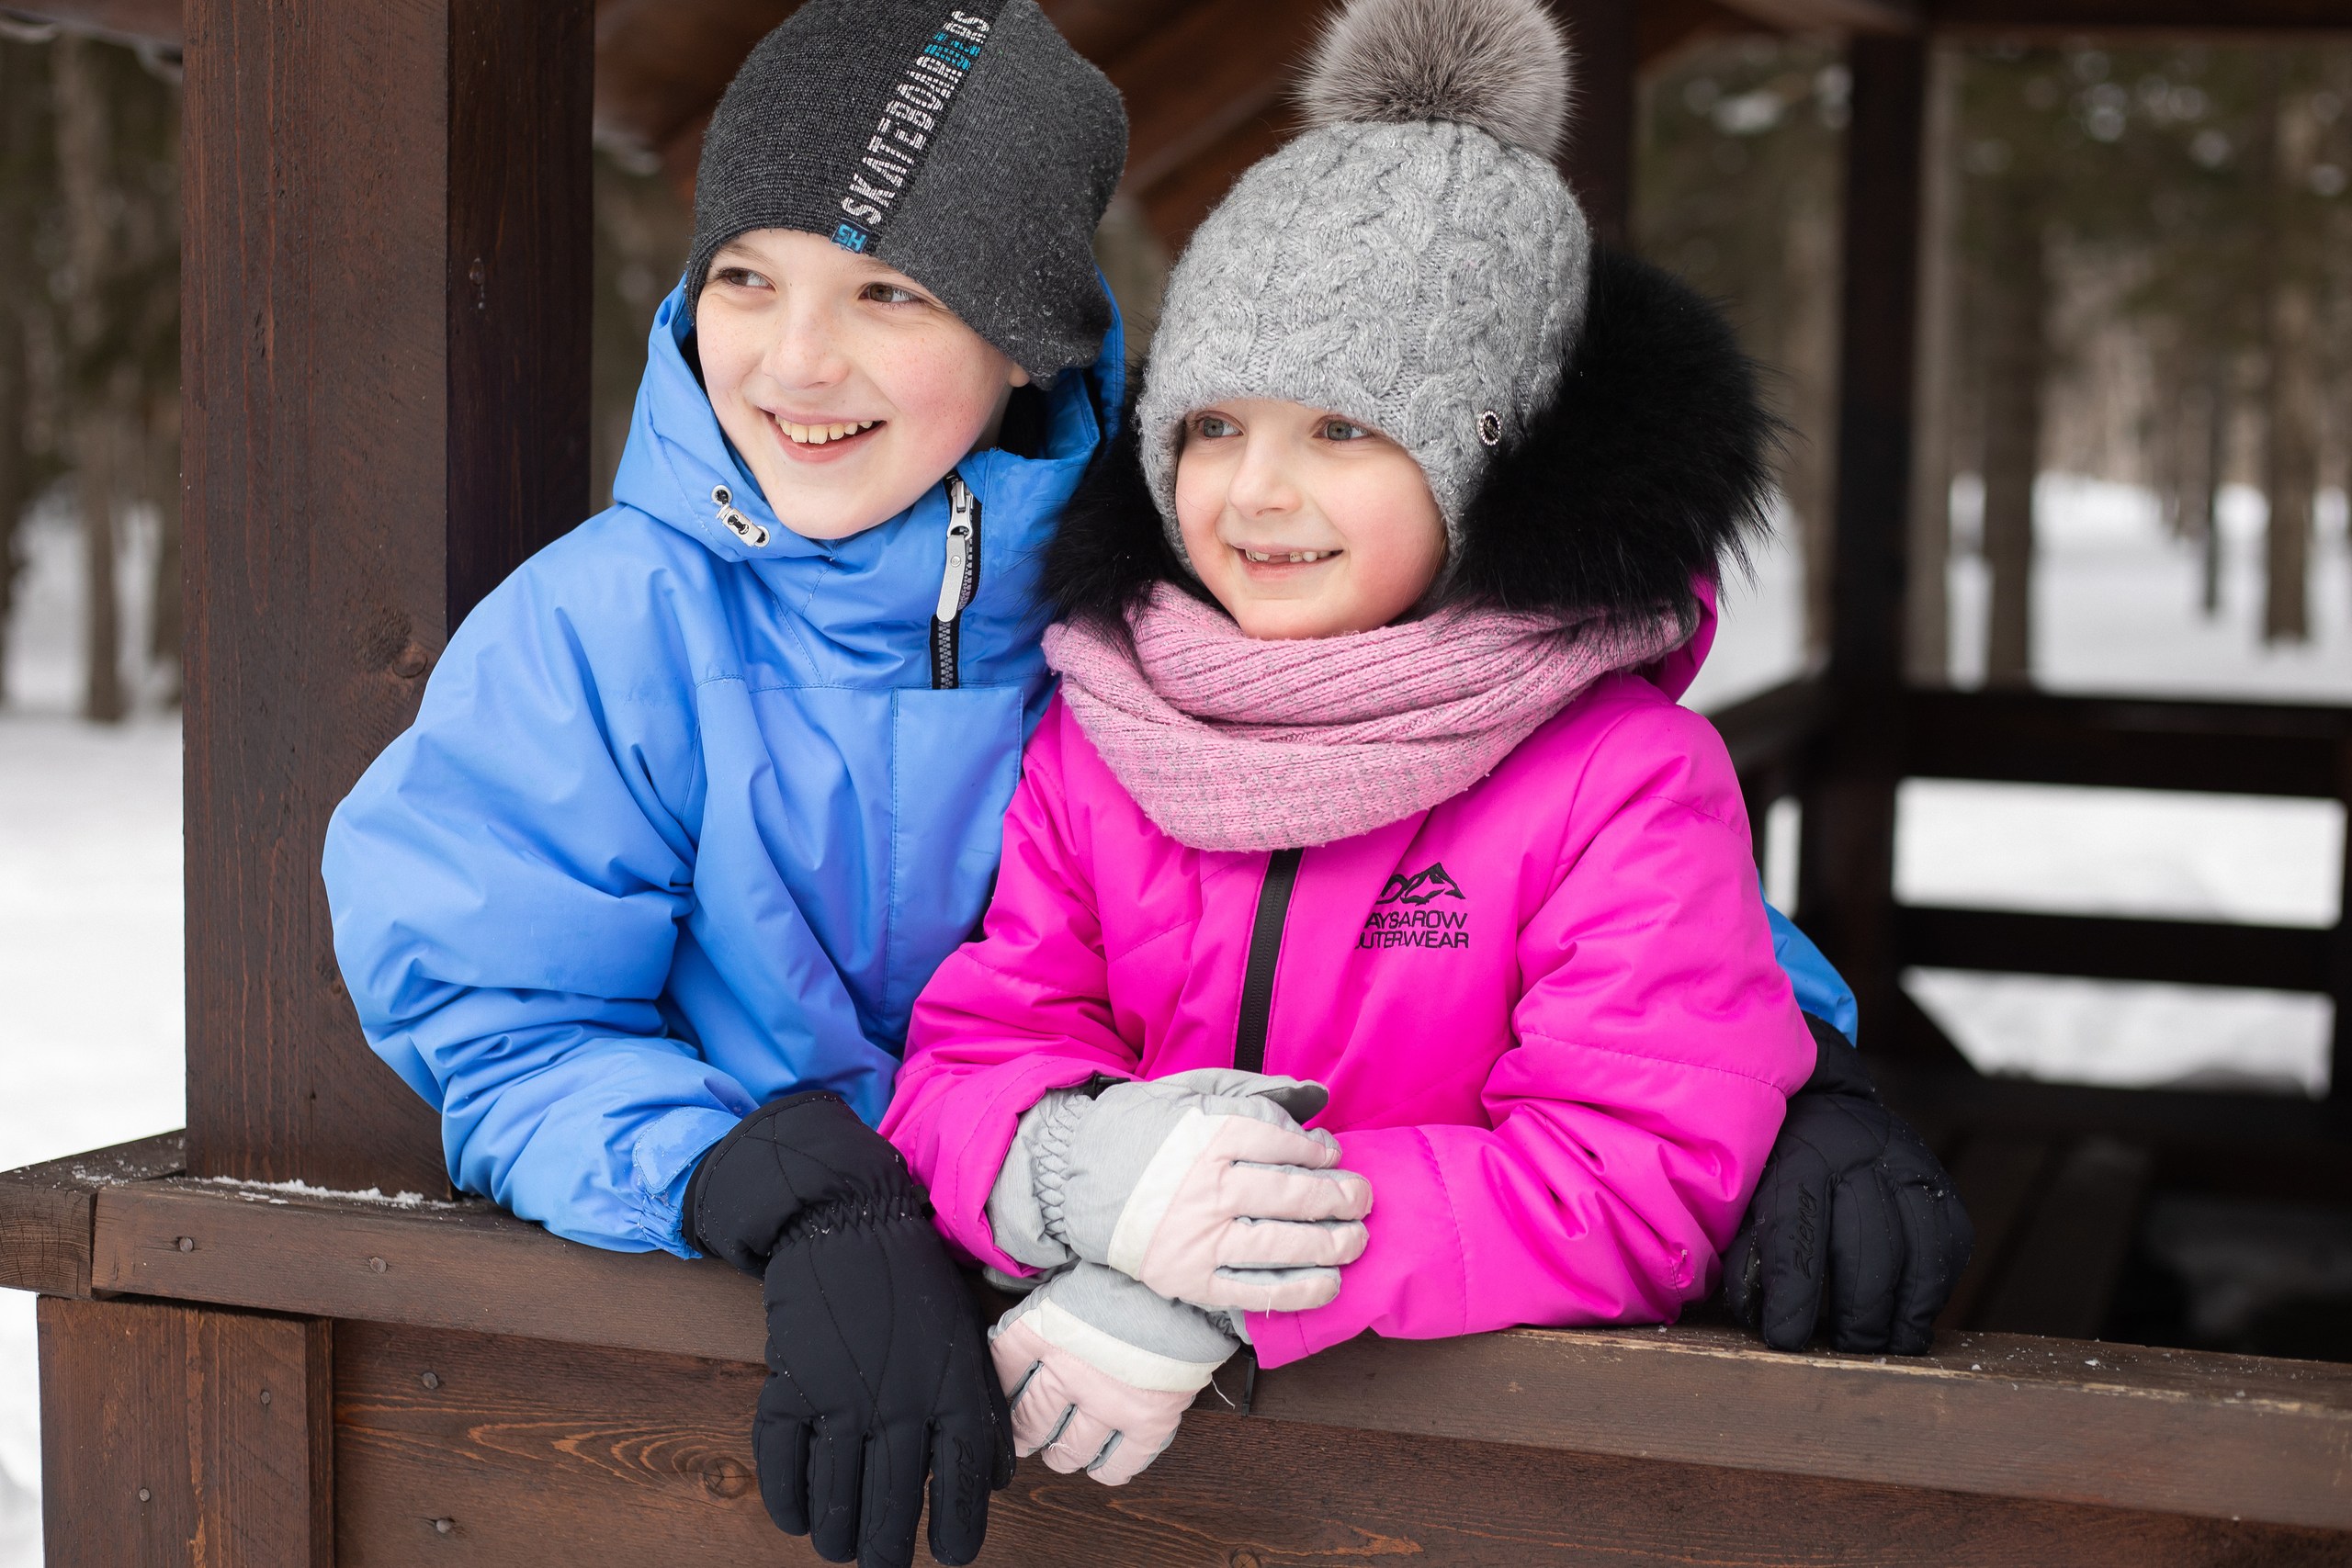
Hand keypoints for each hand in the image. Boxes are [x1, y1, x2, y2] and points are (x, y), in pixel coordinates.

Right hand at [689, 1092, 1013, 1567]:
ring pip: (836, 1495)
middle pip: (892, 1504)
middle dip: (888, 1550)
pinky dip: (788, 1499)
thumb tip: (998, 1479)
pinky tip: (798, 1517)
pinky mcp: (792, 1382)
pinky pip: (783, 1462)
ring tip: (842, 1547)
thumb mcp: (966, 1337)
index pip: (961, 1482)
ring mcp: (842, 1394)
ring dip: (837, 1535)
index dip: (956, 1530)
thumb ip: (983, 1406)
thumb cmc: (916, 1282)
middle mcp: (900, 1401)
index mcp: (953, 1389)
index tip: (951, 1557)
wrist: (848, 1221)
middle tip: (885, 1566)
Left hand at [991, 1261, 1238, 1484]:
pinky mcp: (1147, 1421)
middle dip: (1024, 1433)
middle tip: (1028, 1435)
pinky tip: (1103, 1458)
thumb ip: (1043, 1301)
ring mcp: (1107, 1401)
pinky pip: (1116, 1466)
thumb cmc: (1132, 1269)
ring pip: (1067, 1452)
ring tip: (1064, 1449)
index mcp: (1043, 1329)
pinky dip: (1106, 1468)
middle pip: (1027, 1421)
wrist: (1194, 1272)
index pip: (1001, 1372)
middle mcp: (1068, 1371)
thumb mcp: (1072, 1270)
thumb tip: (1013, 1299)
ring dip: (1061, 1454)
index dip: (1001, 1388)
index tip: (1006, 1395)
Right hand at [1040, 1068, 1373, 1310]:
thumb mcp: (1189, 1092)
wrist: (1078, 1179)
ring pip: (1283, 1245)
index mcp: (1207, 1134)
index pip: (1283, 1141)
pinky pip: (1255, 1291)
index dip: (1318, 1149)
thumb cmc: (1142, 1132)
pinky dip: (1298, 1290)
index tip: (1332, 1154)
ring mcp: (1198, 1238)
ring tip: (1355, 1239)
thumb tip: (1316, 1097)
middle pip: (1294, 1194)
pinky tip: (1328, 1282)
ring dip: (1332, 1244)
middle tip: (1362, 1198)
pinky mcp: (1189, 1280)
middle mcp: (1206, 1187)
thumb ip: (1252, 1092)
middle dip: (1341, 1198)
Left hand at [1725, 1022, 1973, 1354]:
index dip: (1794, 1298)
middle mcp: (1859, 1157)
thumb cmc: (1772, 1162)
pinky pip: (1948, 1247)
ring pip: (1918, 1255)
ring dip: (1901, 1315)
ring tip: (1880, 1348)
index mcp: (1800, 1158)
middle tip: (1842, 1353)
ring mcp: (1909, 1167)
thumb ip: (1748, 1247)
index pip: (1799, 1237)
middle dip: (1855, 1316)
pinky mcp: (1941, 1184)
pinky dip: (1932, 1291)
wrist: (1822, 1100)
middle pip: (1868, 1253)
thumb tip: (1755, 1312)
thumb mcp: (1746, 1191)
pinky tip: (1909, 1316)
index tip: (1786, 1343)